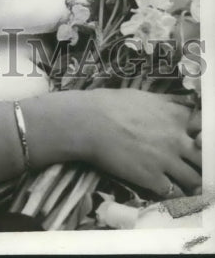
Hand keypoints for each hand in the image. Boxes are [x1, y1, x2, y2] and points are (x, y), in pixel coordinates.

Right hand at [81, 90, 200, 197]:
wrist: (87, 122)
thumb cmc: (110, 104)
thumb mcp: (144, 96)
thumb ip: (168, 103)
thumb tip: (185, 103)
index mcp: (175, 116)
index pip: (207, 129)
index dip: (205, 138)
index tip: (198, 142)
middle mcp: (177, 139)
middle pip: (205, 158)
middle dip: (202, 163)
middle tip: (193, 165)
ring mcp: (166, 161)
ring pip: (194, 179)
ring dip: (190, 181)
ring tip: (184, 182)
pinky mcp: (153, 179)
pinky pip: (174, 194)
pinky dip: (174, 195)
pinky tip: (167, 190)